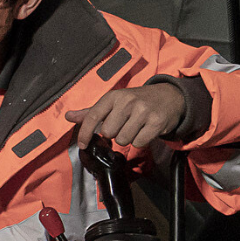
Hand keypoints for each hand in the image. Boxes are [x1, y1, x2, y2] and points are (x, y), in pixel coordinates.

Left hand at [64, 81, 185, 148]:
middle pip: (108, 132)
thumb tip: (69, 116)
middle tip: (123, 125)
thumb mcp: (114, 102)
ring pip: (123, 140)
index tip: (83, 144)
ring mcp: (143, 111)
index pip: (92, 117)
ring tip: (135, 127)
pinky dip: (140, 141)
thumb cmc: (137, 101)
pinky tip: (144, 130)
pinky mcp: (156, 122)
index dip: (85, 133)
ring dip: (128, 138)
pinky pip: (138, 143)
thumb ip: (91, 112)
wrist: (170, 96)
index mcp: (114, 96)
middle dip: (114, 134)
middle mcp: (128, 101)